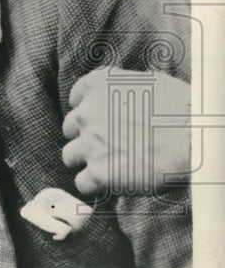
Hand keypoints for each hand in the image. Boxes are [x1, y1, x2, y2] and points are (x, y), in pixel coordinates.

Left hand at [62, 68, 190, 195]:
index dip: (90, 113)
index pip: (76, 100)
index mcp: (97, 85)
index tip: (104, 122)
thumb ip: (125, 86)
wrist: (198, 138)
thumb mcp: (151, 81)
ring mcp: (90, 143)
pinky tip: (113, 185)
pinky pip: (82, 183)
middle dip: (87, 137)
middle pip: (70, 128)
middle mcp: (86, 112)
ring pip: (70, 156)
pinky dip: (95, 186)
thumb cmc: (184, 108)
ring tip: (112, 167)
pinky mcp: (98, 172)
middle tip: (112, 146)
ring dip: (87, 162)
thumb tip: (124, 93)